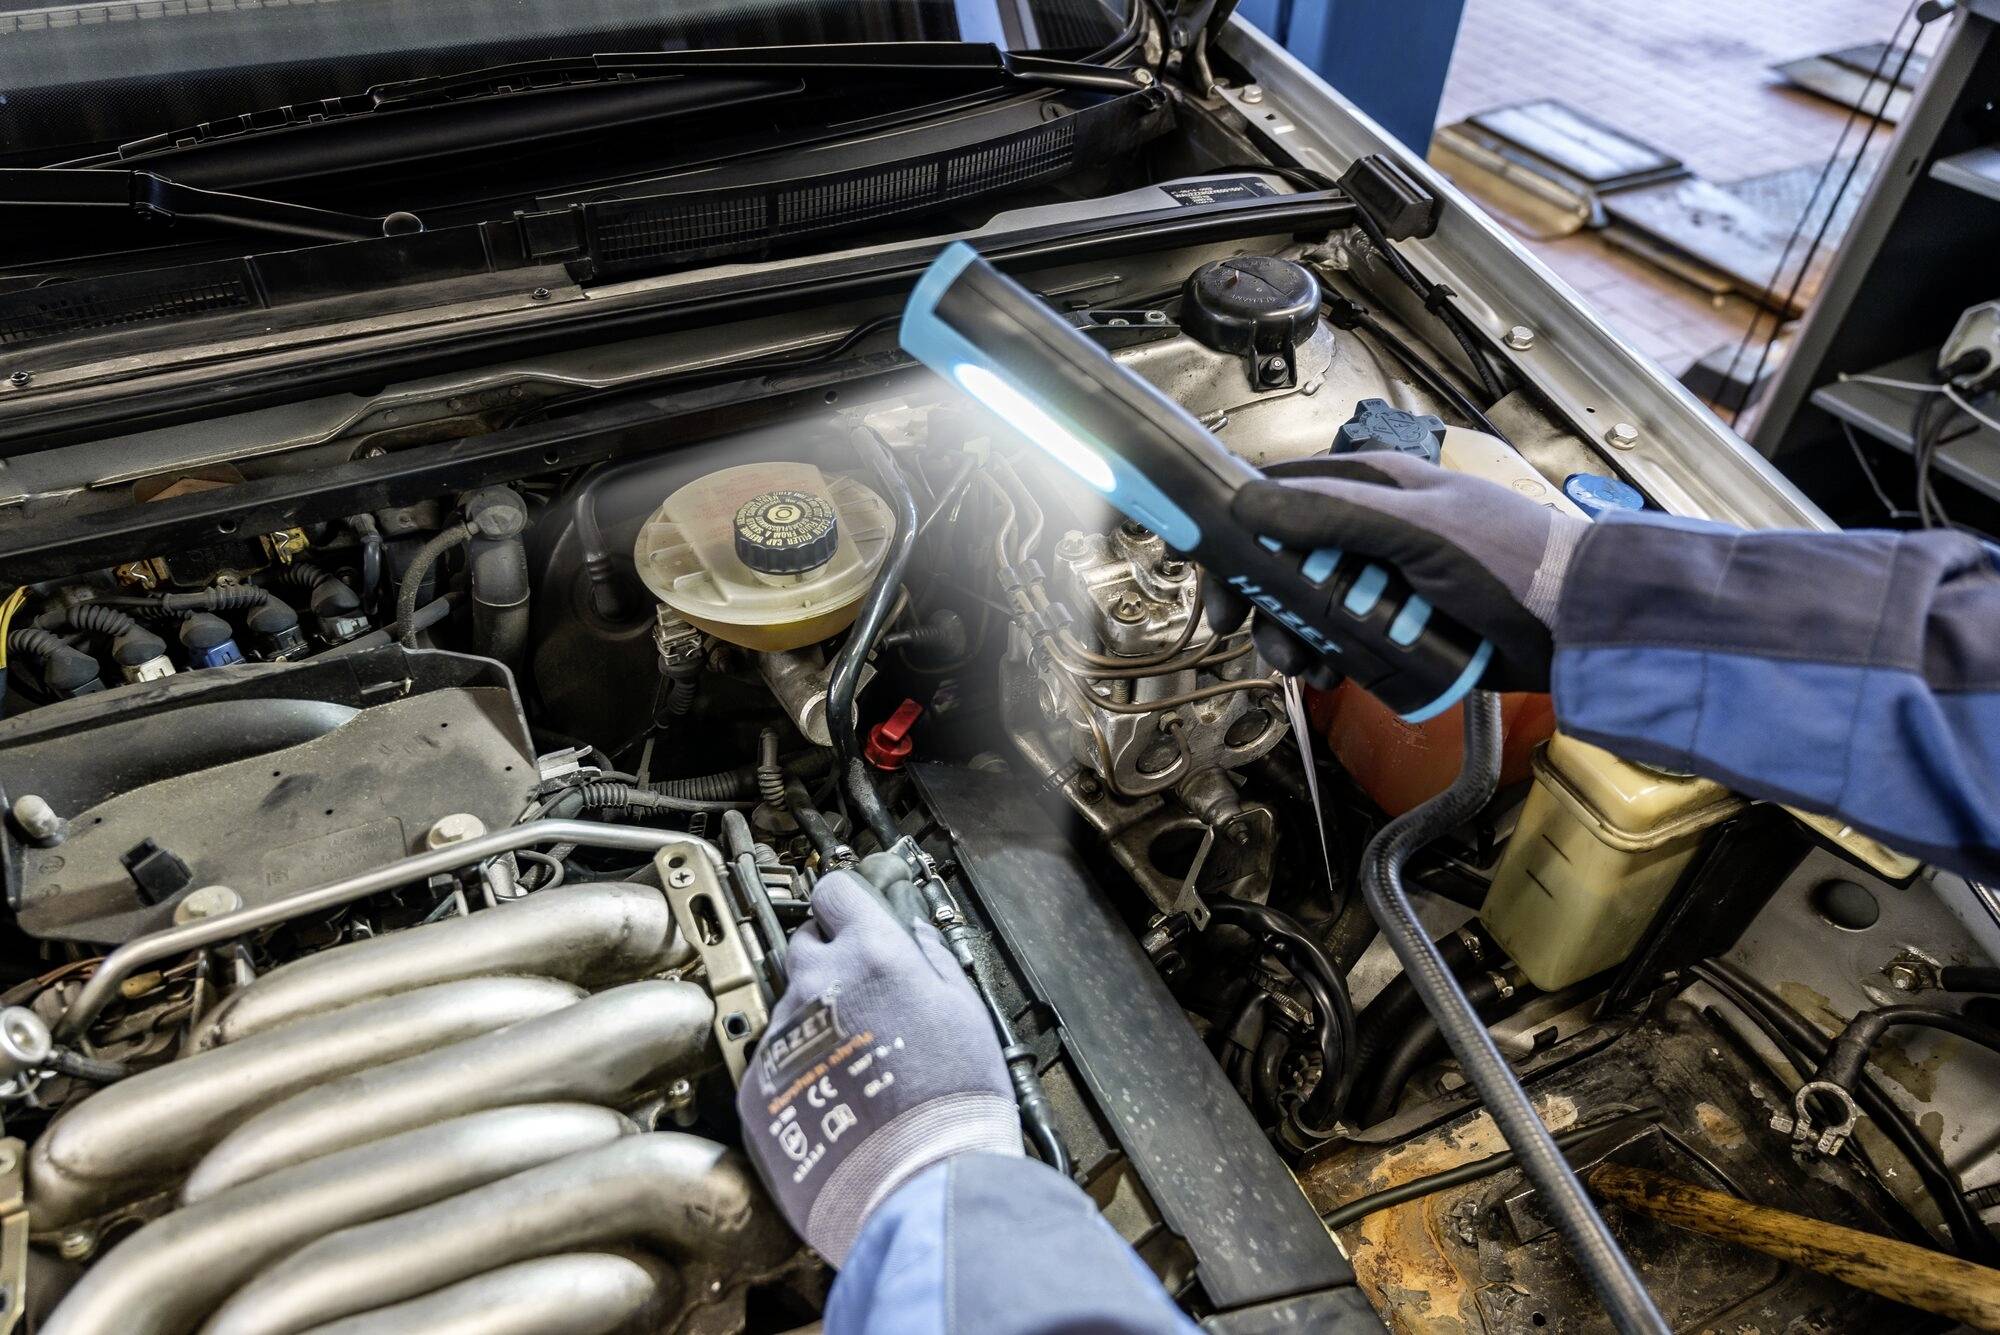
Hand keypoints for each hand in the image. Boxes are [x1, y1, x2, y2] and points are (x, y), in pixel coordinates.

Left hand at [736, 871, 1019, 1265]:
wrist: (916, 1182)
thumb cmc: (951, 1100)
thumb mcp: (965, 1010)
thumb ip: (932, 957)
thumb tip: (914, 931)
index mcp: (871, 955)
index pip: (834, 892)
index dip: (846, 903)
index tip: (853, 916)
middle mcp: (816, 984)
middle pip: (804, 946)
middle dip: (830, 962)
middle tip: (864, 999)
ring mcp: (780, 1035)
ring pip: (790, 1008)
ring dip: (815, 1023)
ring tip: (856, 1066)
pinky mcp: (757, 1084)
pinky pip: (772, 1060)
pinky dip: (796, 1071)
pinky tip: (834, 1096)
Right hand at [1202, 452, 1587, 691]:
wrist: (1576, 626)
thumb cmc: (1511, 564)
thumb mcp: (1419, 532)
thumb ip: (1337, 517)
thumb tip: (1250, 504)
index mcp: (1372, 486)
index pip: (1279, 495)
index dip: (1237, 531)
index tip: (1215, 573)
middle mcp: (1369, 527)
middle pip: (1283, 557)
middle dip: (1261, 598)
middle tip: (1250, 632)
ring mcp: (1382, 578)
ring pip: (1307, 604)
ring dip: (1291, 636)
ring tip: (1304, 665)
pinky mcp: (1397, 625)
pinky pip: (1341, 639)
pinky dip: (1326, 657)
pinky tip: (1332, 677)